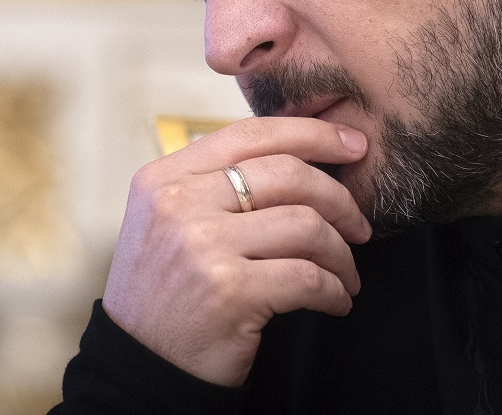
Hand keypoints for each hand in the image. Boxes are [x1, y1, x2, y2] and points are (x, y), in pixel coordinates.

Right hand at [102, 116, 371, 386]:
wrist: (142, 368)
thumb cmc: (167, 292)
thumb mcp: (169, 221)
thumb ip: (215, 183)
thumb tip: (300, 151)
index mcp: (165, 178)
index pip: (252, 134)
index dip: (312, 133)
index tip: (352, 144)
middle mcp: (179, 203)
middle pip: (288, 173)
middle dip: (339, 198)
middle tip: (358, 224)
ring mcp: (202, 246)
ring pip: (307, 225)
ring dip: (340, 253)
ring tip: (346, 273)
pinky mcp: (229, 290)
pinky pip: (308, 277)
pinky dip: (334, 290)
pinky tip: (336, 300)